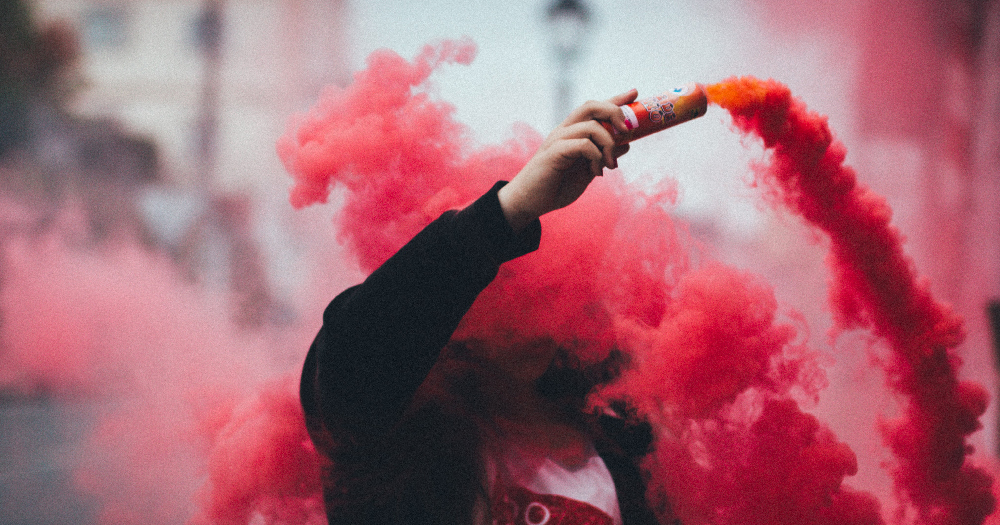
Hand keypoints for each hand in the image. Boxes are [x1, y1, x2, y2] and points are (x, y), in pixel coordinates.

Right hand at [498, 89, 637, 229]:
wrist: (529, 203)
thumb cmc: (556, 186)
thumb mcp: (587, 170)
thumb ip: (603, 155)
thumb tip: (626, 144)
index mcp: (572, 132)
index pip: (596, 108)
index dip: (615, 99)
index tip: (634, 93)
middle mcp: (565, 131)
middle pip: (592, 106)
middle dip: (614, 112)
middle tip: (627, 132)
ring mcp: (558, 140)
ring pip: (591, 126)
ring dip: (609, 145)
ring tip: (611, 166)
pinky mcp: (554, 153)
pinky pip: (583, 144)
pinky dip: (596, 157)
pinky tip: (597, 173)